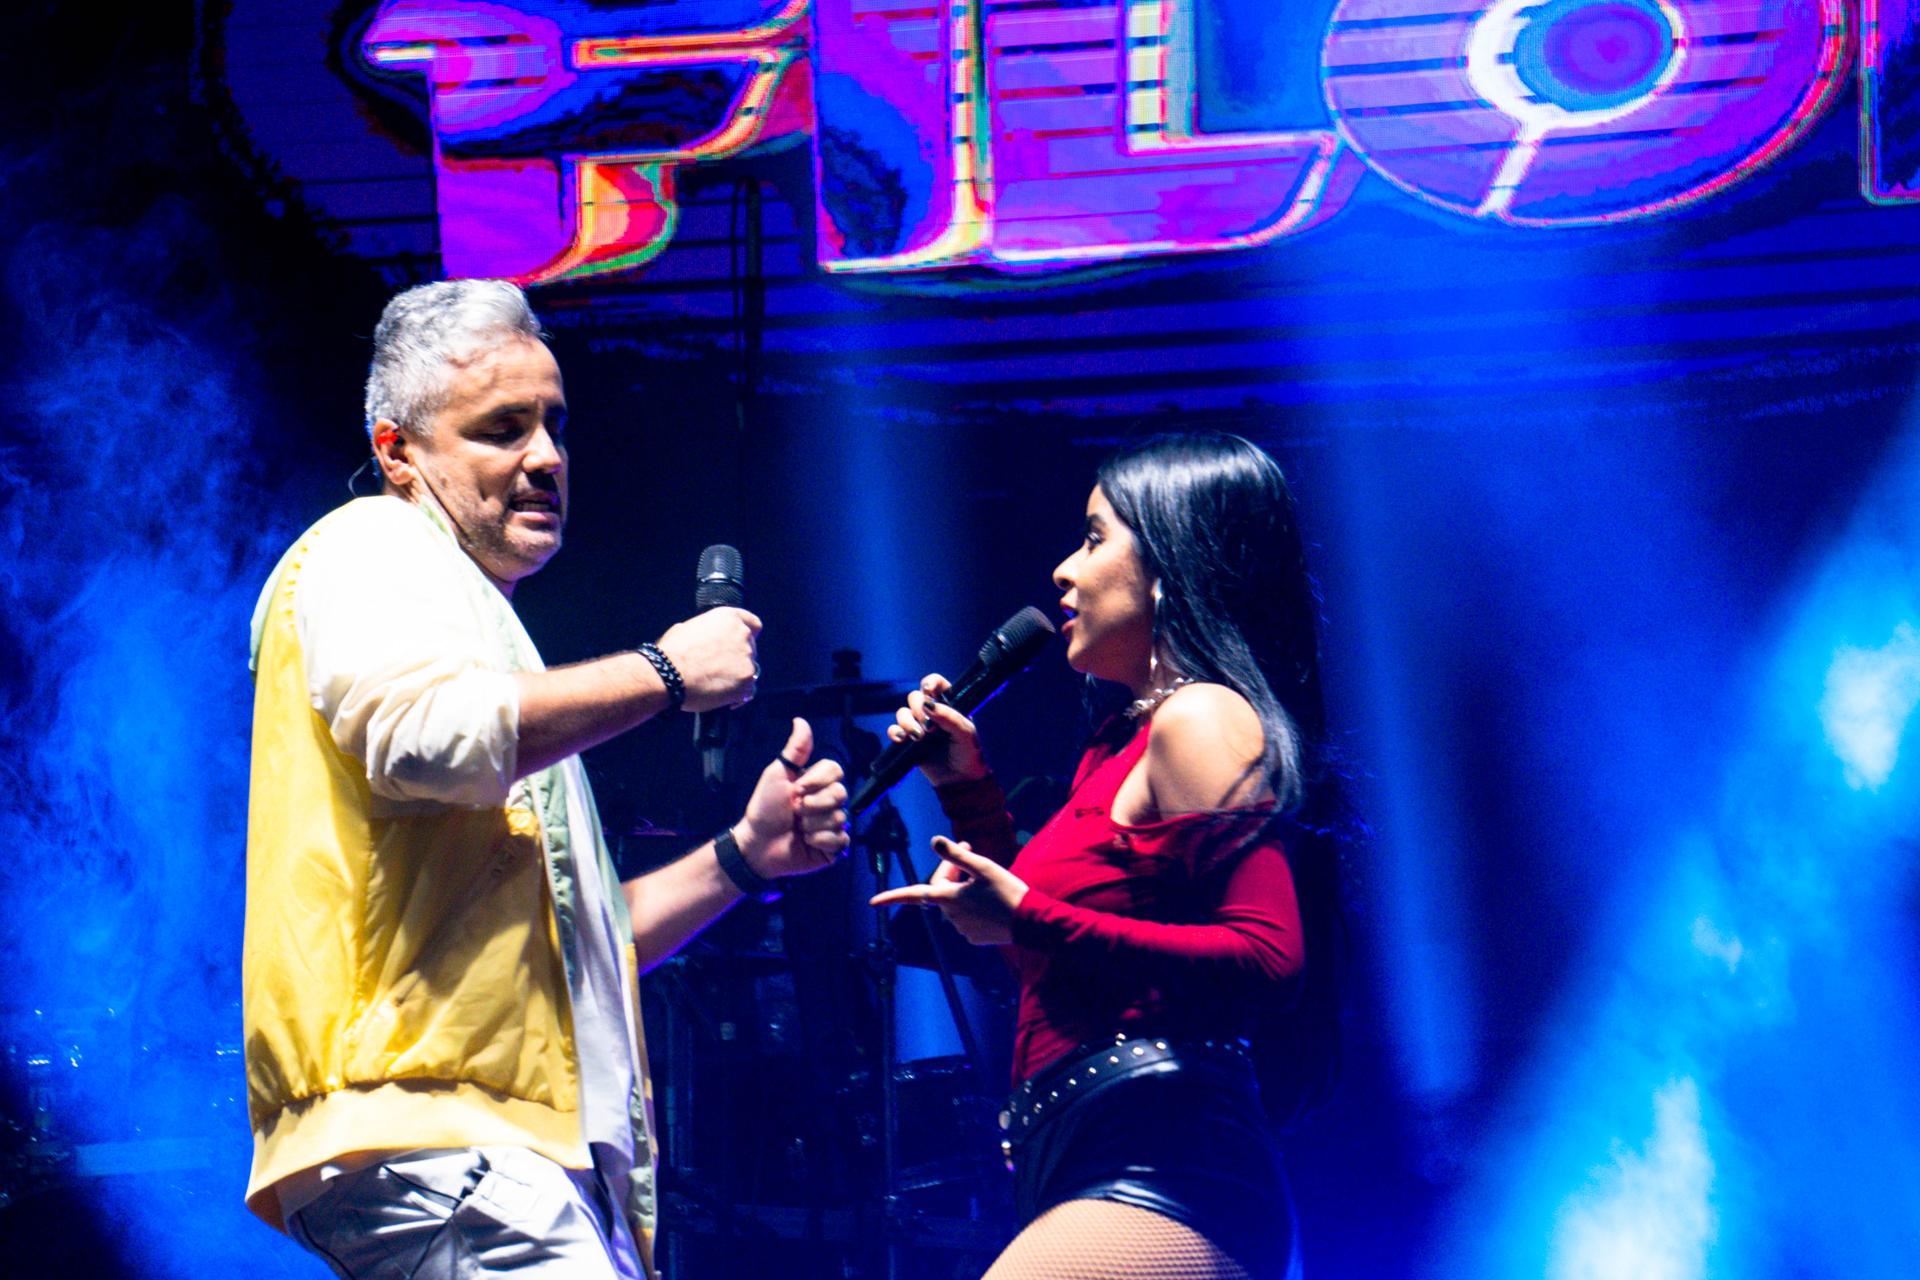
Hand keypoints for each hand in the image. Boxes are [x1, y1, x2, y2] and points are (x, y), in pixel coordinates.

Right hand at [656, 607, 761, 712]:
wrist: (668, 675)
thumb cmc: (672, 652)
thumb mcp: (687, 628)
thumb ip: (706, 632)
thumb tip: (705, 639)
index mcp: (729, 618)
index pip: (753, 624)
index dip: (749, 635)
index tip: (741, 644)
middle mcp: (742, 635)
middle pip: (750, 648)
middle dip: (737, 658)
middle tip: (719, 668)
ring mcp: (747, 659)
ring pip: (748, 669)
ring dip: (736, 676)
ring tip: (714, 683)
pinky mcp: (746, 681)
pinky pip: (747, 690)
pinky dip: (736, 694)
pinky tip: (720, 696)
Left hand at [738, 718, 849, 876]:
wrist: (757, 843)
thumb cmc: (765, 808)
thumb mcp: (777, 774)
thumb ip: (795, 750)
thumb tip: (800, 720)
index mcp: (817, 784)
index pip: (836, 771)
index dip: (817, 781)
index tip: (797, 789)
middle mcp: (828, 802)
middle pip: (841, 794)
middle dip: (813, 804)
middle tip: (795, 811)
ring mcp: (832, 824)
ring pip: (839, 818)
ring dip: (812, 825)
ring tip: (797, 829)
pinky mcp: (834, 847)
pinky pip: (840, 840)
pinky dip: (819, 841)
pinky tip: (806, 842)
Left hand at [869, 836, 1025, 944]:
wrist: (1031, 922)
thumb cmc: (1007, 891)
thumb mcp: (983, 867)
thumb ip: (956, 855)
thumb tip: (934, 840)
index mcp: (948, 898)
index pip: (914, 894)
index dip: (892, 897)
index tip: (872, 902)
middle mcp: (950, 916)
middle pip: (942, 890)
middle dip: (952, 871)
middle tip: (970, 847)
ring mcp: (962, 930)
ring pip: (956, 904)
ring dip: (964, 890)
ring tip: (988, 880)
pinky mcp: (974, 938)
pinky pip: (968, 919)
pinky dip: (975, 907)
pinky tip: (992, 901)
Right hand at [887, 673, 988, 786]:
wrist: (960, 781)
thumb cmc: (969, 753)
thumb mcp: (966, 733)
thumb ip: (950, 717)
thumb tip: (929, 705)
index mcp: (949, 705)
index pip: (936, 684)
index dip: (929, 683)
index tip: (928, 691)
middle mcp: (932, 712)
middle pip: (915, 697)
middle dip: (918, 708)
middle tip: (929, 727)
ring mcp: (919, 726)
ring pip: (902, 712)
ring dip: (906, 722)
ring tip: (918, 737)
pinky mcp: (908, 742)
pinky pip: (894, 730)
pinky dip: (895, 732)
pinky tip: (902, 739)